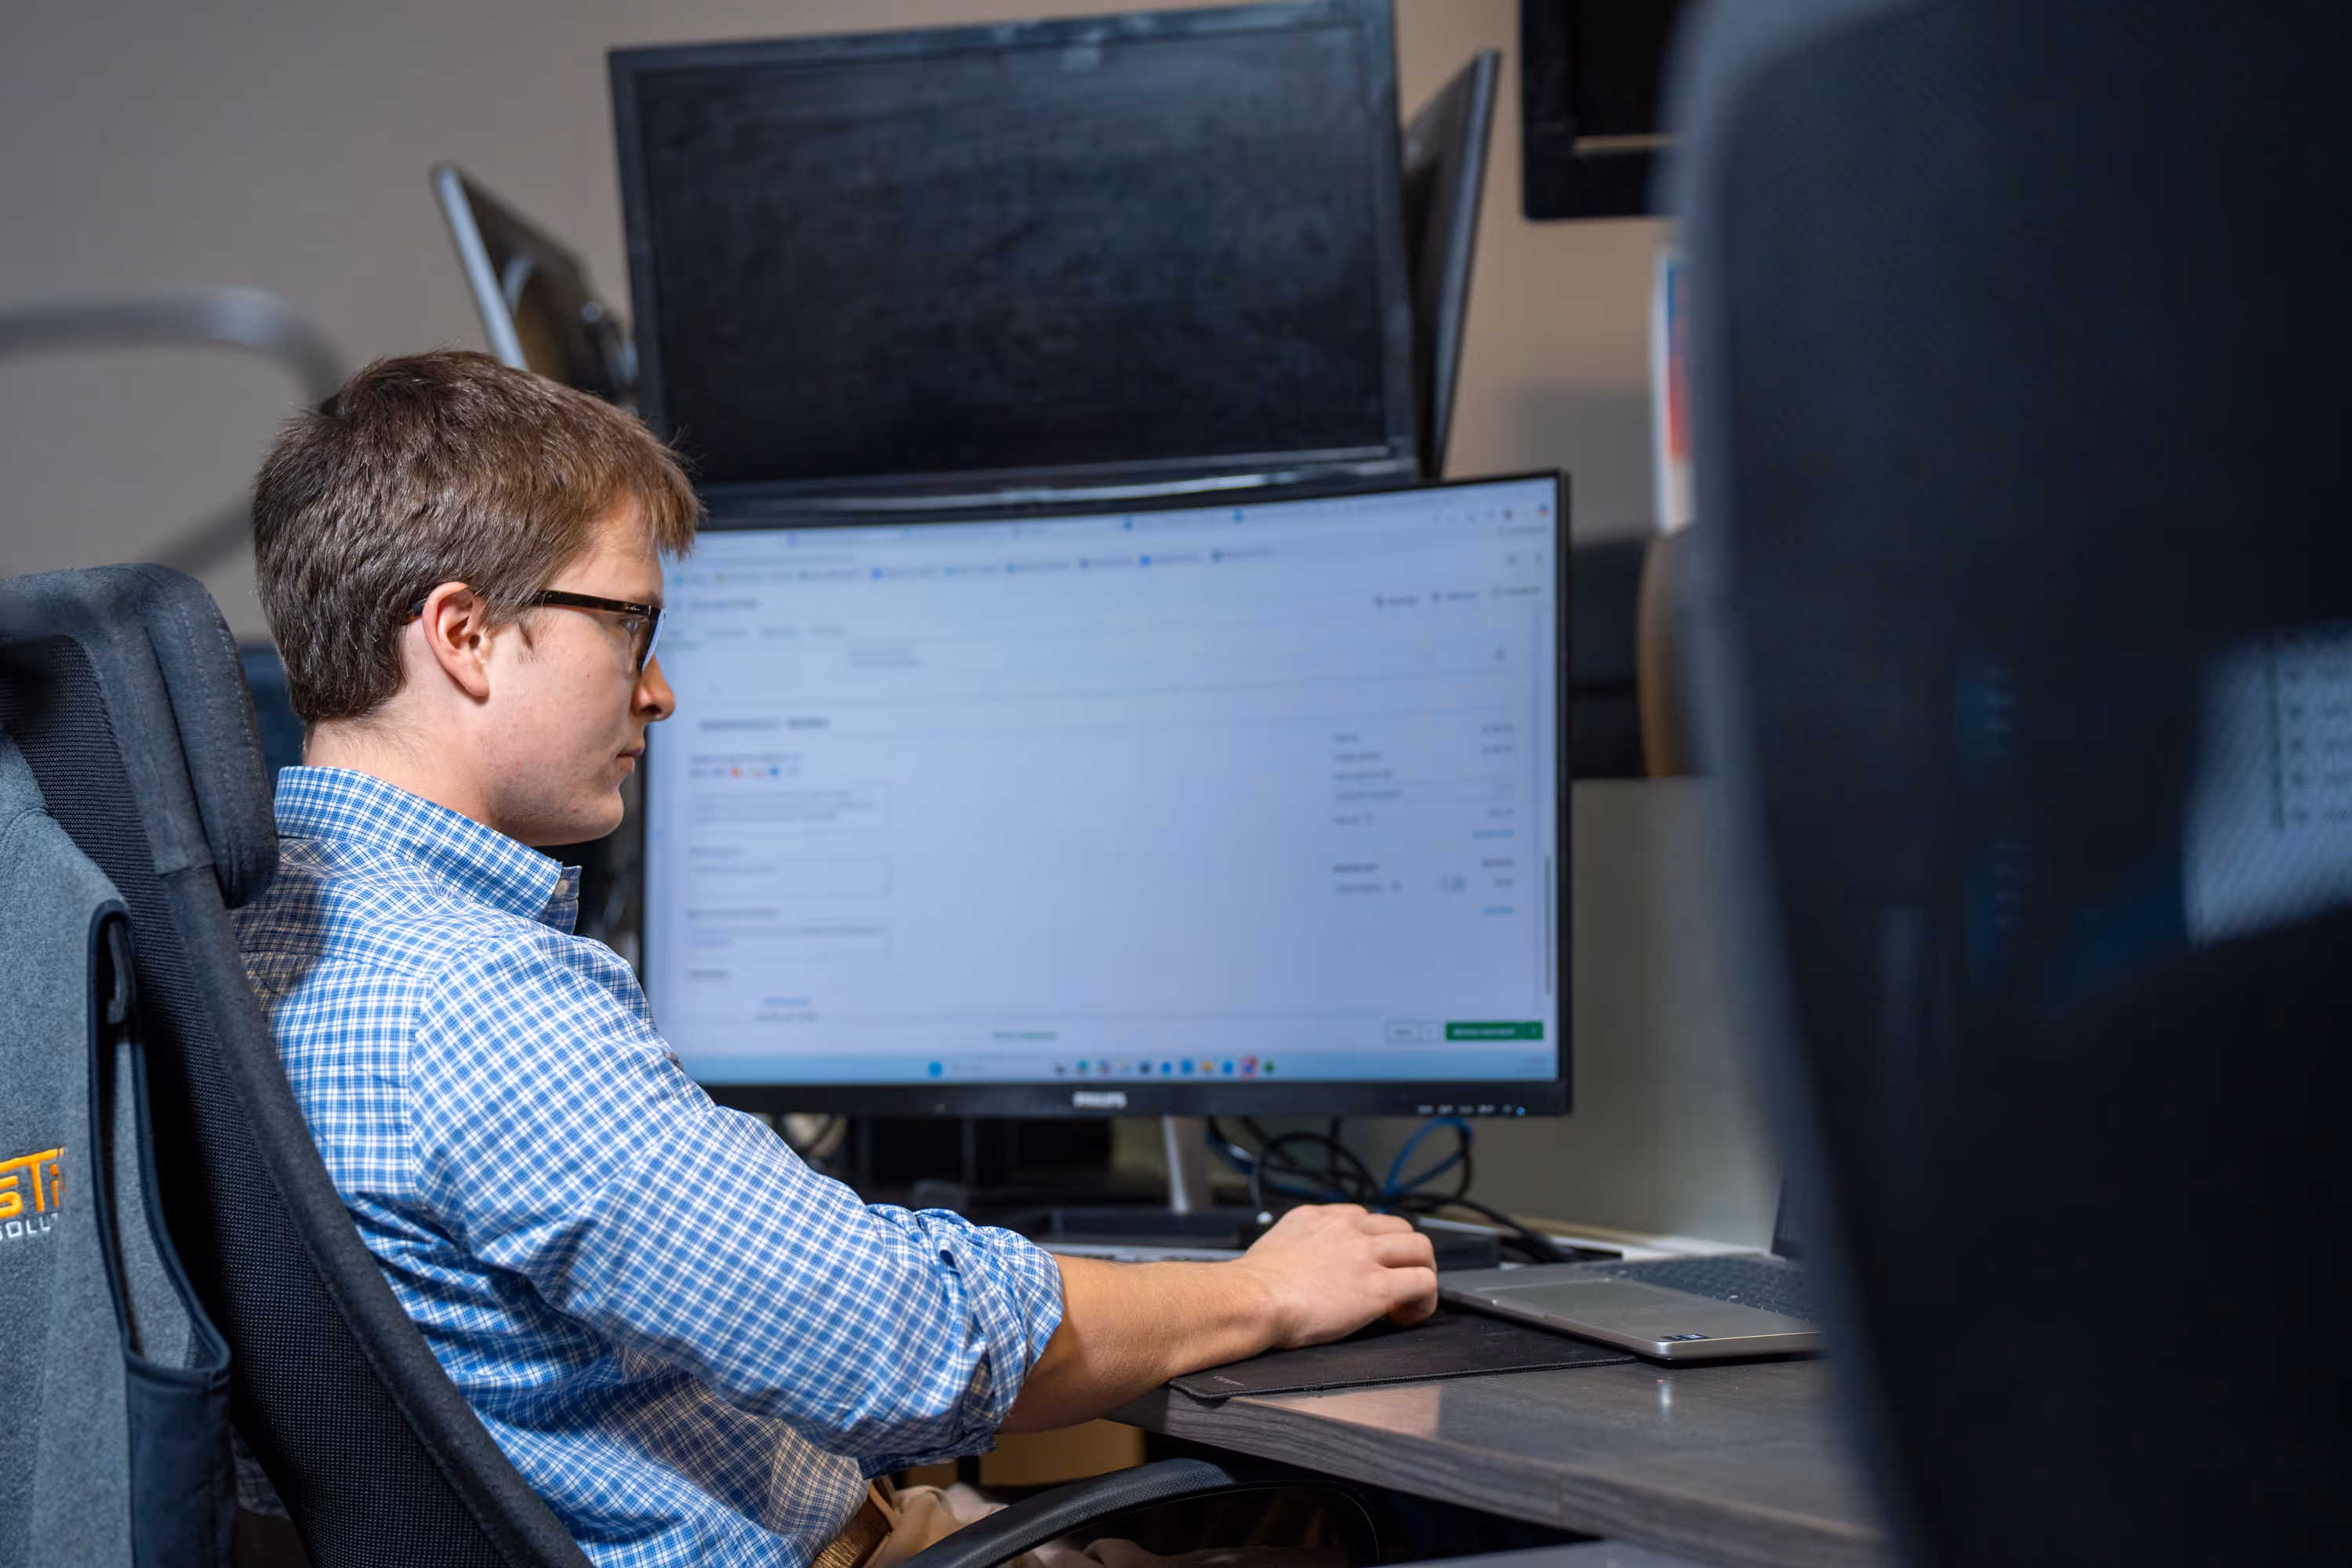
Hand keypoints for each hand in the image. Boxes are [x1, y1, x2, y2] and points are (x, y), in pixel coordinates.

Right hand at [1229, 1204, 1438, 1348]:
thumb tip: (1300, 1265)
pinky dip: (1423, 1301)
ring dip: (1421, 1272)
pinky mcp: (1376, 1285)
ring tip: (1407, 1299)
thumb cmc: (1251, 1288)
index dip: (1372, 1245)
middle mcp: (1345, 1228)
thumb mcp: (1273, 1245)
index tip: (1367, 1267)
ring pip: (1421, 1247)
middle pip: (1400, 1226)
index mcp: (1317, 1217)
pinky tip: (1404, 1317)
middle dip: (1403, 1255)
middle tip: (1395, 1283)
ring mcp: (1364, 1254)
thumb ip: (1295, 1246)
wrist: (1250, 1300)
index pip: (1364, 1218)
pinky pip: (1423, 1282)